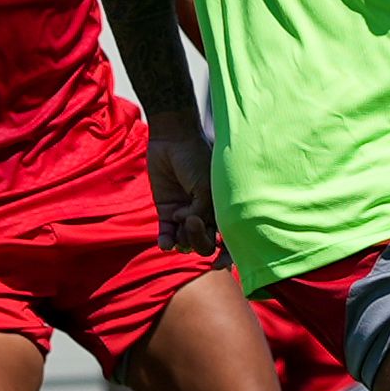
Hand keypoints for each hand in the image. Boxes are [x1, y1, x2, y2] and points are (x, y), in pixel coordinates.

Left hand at [145, 120, 220, 257]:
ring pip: (185, 242)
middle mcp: (204, 215)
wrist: (173, 140)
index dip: (220, 250)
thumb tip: (189, 225)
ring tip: (177, 221)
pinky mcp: (167, 211)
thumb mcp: (206, 187)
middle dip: (197, 240)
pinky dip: (166, 242)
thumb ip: (202, 211)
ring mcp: (185, 214)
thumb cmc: (195, 159)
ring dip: (181, 240)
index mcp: (221, 209)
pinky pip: (167, 235)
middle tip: (190, 221)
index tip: (213, 249)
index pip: (224, 239)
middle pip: (203, 244)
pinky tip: (165, 242)